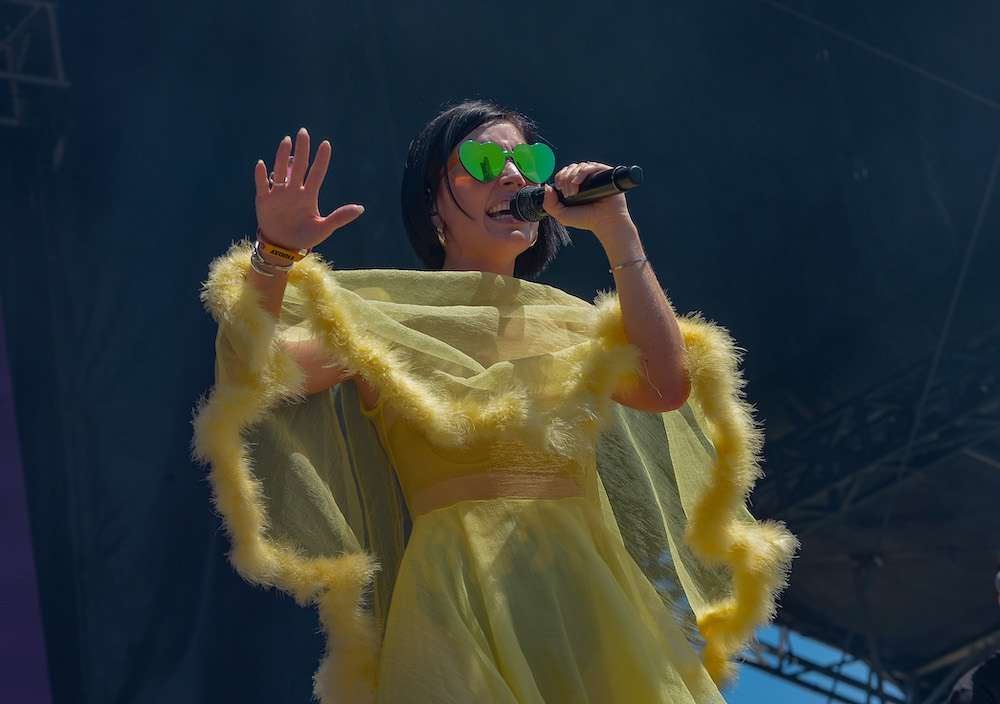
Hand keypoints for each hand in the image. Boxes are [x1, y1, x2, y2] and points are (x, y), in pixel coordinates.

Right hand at [254, 127, 364, 250]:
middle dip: (302, 149)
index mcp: (309, 196)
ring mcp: (279, 194)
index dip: (321, 159)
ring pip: (280, 170)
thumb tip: (361, 208)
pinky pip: (262, 185)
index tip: (326, 144)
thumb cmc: (305, 237)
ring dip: (282, 156)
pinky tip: (261, 164)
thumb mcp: (324, 228)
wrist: (283, 247)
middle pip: (299, 166)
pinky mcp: (264, 200)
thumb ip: (340, 217)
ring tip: (287, 141)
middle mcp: (294, 191)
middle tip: (303, 132)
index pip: (316, 173)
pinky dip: (261, 175)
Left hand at [542, 161, 633, 238]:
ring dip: (571, 177)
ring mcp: (595, 175)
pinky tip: (577, 183)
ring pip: (579, 166)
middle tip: (567, 194)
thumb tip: (546, 187)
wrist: (605, 222)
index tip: (560, 190)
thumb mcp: (562, 215)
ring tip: (573, 193)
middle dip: (564, 179)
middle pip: (570, 168)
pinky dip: (581, 173)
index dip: (559, 178)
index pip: (564, 173)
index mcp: (575, 185)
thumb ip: (549, 204)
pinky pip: (590, 166)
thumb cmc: (586, 219)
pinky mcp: (604, 173)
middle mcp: (585, 179)